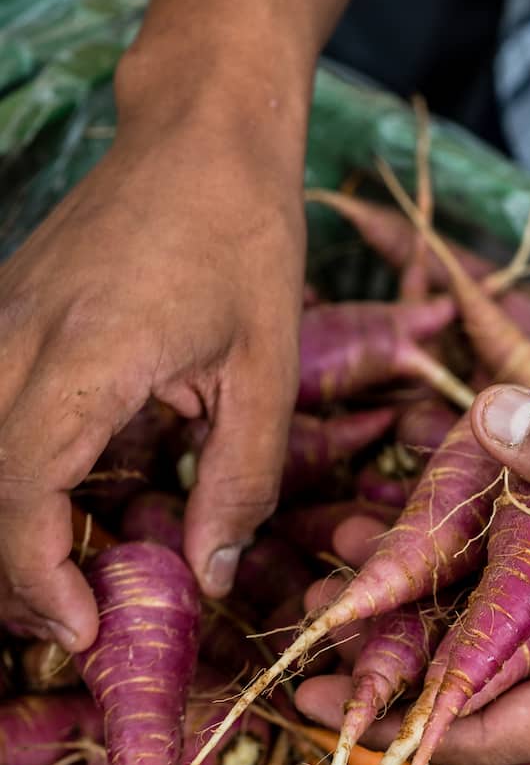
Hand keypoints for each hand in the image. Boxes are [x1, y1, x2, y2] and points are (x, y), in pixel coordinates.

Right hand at [0, 85, 304, 649]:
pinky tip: (64, 501)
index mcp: (87, 355)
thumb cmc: (244, 237)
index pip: (21, 493)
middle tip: (81, 619)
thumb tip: (208, 575)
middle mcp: (15, 338)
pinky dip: (11, 476)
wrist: (200, 133)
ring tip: (69, 576)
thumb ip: (239, 479)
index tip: (83, 631)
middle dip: (17, 574)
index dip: (39, 579)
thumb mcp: (267, 367)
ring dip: (8, 528)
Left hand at [298, 387, 529, 764]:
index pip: (482, 733)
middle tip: (317, 600)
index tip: (317, 694)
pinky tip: (451, 498)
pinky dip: (494, 542)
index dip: (395, 718)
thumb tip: (486, 415)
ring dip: (436, 583)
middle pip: (476, 674)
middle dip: (396, 640)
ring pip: (503, 617)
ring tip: (357, 545)